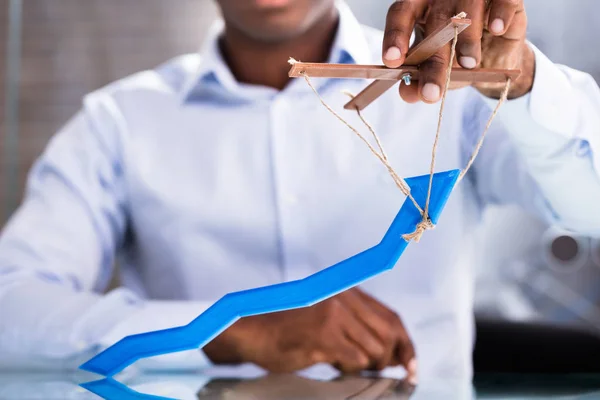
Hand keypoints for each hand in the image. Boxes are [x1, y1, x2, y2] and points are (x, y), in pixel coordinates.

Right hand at [204, 288, 416, 376]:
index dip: (406, 344)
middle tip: (381, 370)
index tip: (411, 364)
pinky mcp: (324, 336)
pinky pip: (355, 362)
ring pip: (374, 351)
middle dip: (391, 359)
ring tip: (345, 362)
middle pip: (389, 335)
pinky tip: (335, 364)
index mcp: (347, 290)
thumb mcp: (329, 315)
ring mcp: (333, 316)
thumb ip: (360, 325)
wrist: (254, 332)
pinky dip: (350, 370)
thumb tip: (396, 353)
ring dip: (366, 365)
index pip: (391, 318)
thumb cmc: (291, 328)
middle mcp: (343, 298)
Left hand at [382, 0, 534, 102]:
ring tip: (469, 64)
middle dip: (434, 60)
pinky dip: (500, 14)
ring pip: (467, 10)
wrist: (494, 56)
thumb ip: (418, 80)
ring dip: (467, 40)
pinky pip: (504, 0)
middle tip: (431, 92)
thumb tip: (407, 94)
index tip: (392, 61)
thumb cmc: (455, 57)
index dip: (395, 36)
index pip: (400, 14)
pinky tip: (496, 29)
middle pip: (435, 22)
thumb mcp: (435, 71)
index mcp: (417, 8)